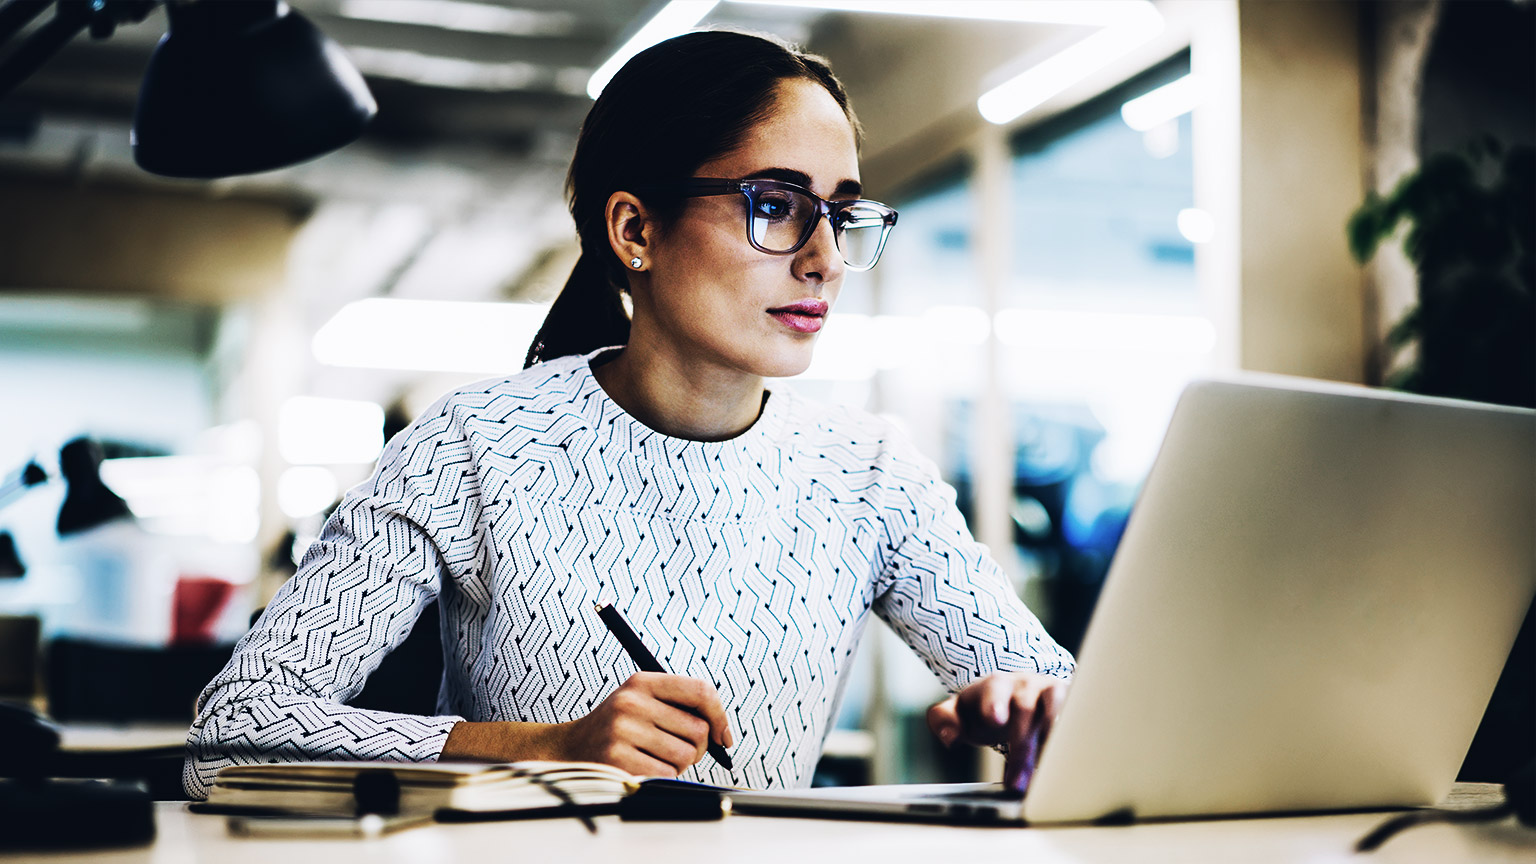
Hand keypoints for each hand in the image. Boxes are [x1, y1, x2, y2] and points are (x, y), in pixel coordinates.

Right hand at [551, 672, 732, 776]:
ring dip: (678, 764)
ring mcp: (623, 731)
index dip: (719, 715)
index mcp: (642, 682)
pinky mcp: (618, 760)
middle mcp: (631, 702)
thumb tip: (722, 733)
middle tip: (674, 748)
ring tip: (654, 757)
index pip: (700, 691)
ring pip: (685, 755)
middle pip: (698, 729)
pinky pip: (667, 775)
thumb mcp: (641, 700)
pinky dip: (662, 777)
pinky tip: (643, 768)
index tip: (722, 735)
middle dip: (695, 747)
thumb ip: (680, 706)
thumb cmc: (617, 727)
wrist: (570, 748)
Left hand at [926, 671, 1068, 791]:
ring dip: (1048, 744)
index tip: (995, 719)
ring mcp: (1049, 692)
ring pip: (1054, 712)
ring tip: (1042, 774)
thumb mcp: (960, 712)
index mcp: (995, 685)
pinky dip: (1069, 739)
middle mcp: (1024, 684)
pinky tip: (1062, 762)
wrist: (1018, 695)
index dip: (994, 703)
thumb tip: (949, 738)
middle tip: (1015, 783)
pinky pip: (1074, 717)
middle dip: (1021, 747)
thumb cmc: (986, 708)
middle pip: (1025, 709)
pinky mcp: (1070, 702)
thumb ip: (943, 721)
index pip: (994, 689)